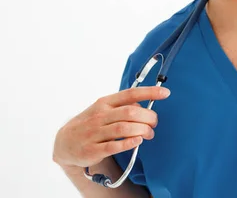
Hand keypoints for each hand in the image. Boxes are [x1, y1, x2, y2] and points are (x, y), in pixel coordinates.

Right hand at [52, 86, 170, 170]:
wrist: (65, 143)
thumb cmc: (91, 123)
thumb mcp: (104, 109)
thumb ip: (123, 106)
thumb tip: (146, 106)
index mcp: (105, 103)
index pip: (130, 94)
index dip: (149, 93)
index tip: (165, 93)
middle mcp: (100, 116)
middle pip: (130, 112)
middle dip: (148, 117)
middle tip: (154, 123)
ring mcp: (95, 133)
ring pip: (124, 128)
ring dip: (142, 131)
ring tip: (149, 134)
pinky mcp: (93, 150)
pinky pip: (113, 146)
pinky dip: (128, 143)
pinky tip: (138, 141)